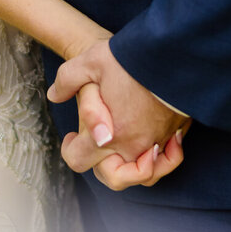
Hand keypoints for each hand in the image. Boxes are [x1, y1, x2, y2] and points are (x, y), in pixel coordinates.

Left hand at [50, 39, 189, 190]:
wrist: (175, 53)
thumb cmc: (132, 60)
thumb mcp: (91, 61)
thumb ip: (67, 80)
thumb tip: (54, 94)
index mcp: (107, 134)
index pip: (79, 161)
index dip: (70, 150)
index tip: (73, 136)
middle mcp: (132, 146)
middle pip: (115, 178)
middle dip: (106, 167)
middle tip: (101, 143)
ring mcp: (156, 142)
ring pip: (146, 174)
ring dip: (138, 166)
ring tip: (129, 143)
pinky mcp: (176, 133)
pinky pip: (168, 157)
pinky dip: (164, 154)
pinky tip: (158, 134)